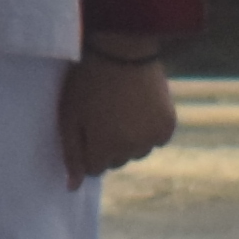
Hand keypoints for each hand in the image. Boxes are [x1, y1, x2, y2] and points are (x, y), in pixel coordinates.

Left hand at [58, 54, 179, 183]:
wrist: (122, 50)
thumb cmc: (87, 82)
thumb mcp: (69, 116)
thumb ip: (72, 154)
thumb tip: (74, 188)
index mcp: (105, 148)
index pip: (94, 169)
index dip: (87, 148)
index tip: (86, 127)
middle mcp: (132, 149)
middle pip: (116, 162)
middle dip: (108, 146)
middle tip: (102, 115)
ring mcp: (153, 138)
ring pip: (137, 152)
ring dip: (129, 140)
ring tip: (120, 110)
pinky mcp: (168, 126)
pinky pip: (155, 140)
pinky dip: (148, 130)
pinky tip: (138, 108)